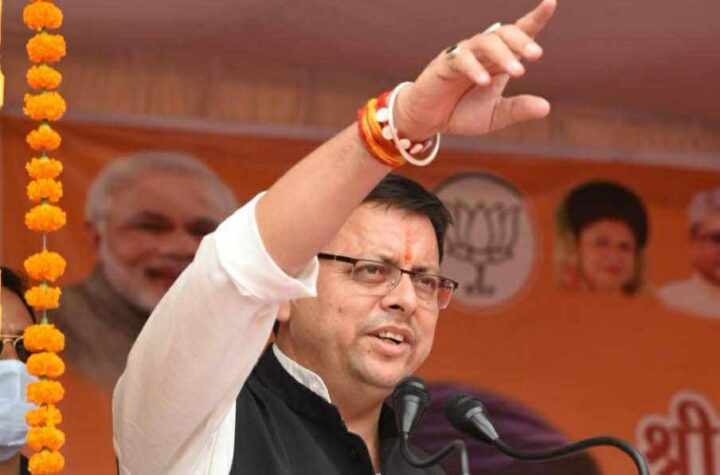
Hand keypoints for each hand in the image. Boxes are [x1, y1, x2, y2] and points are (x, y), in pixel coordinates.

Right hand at [394, 0, 556, 138]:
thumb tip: (546, 108)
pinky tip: (485, 81)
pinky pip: (461, 59)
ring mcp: (463, 55)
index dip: (535, 19)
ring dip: (503, 55)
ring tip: (518, 72)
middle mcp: (482, 52)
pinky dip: (474, 68)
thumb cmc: (462, 112)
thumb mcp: (494, 116)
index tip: (550, 4)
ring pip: (485, 42)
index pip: (519, 33)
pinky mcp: (444, 64)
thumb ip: (518, 110)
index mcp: (499, 60)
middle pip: (504, 33)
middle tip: (536, 55)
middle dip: (521, 40)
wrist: (429, 121)